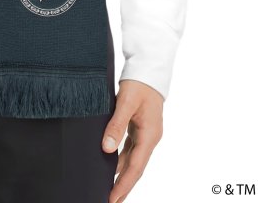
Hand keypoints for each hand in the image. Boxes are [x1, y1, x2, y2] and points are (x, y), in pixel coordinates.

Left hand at [101, 79, 164, 202]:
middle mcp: (150, 138)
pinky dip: (122, 160)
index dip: (124, 184)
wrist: (149, 68)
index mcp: (150, 135)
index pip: (136, 167)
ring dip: (122, 175)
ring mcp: (146, 133)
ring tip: (109, 189)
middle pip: (136, 168)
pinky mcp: (140, 128)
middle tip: (110, 201)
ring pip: (133, 160)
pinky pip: (131, 150)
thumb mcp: (125, 102)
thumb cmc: (139, 83)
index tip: (113, 198)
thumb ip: (116, 125)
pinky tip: (111, 166)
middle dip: (124, 186)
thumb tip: (107, 149)